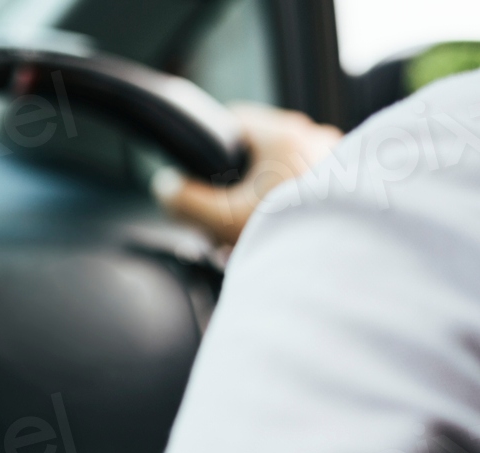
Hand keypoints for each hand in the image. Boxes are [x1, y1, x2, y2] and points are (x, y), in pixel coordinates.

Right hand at [151, 103, 342, 244]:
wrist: (351, 261)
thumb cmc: (290, 234)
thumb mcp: (223, 220)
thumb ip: (186, 202)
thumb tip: (166, 187)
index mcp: (283, 134)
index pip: (234, 120)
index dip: (208, 147)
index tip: (199, 177)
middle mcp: (315, 136)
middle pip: (260, 150)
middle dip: (239, 185)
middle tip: (226, 222)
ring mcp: (340, 158)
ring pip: (287, 170)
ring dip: (266, 198)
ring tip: (256, 236)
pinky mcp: (357, 182)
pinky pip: (312, 185)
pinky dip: (294, 206)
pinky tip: (287, 236)